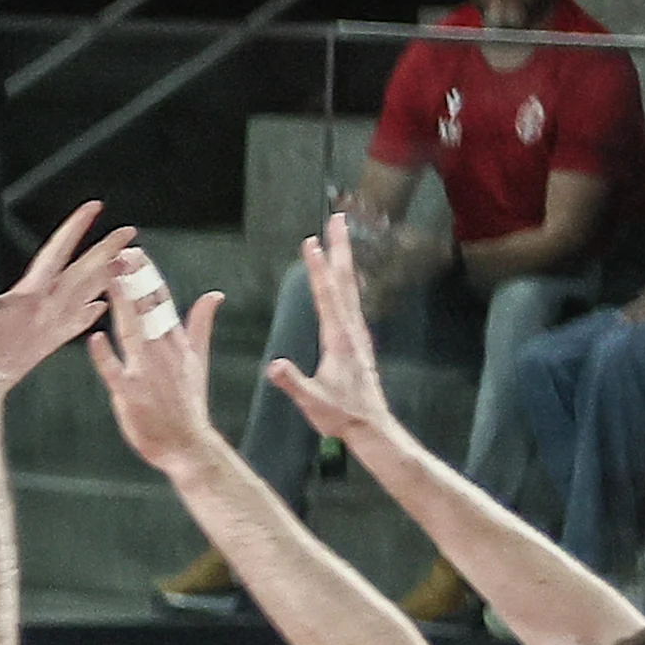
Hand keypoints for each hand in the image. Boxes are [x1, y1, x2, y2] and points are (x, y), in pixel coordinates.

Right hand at [0, 199, 135, 396]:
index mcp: (31, 296)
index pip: (57, 254)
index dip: (74, 228)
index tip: (94, 208)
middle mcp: (48, 309)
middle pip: (84, 274)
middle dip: (107, 250)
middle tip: (130, 232)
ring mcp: (52, 327)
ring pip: (87, 296)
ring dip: (108, 277)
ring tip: (126, 262)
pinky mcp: (49, 343)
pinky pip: (77, 323)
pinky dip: (91, 312)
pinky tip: (102, 305)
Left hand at [82, 245, 230, 474]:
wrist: (188, 445)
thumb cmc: (188, 404)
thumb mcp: (198, 360)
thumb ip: (201, 326)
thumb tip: (215, 294)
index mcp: (176, 343)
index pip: (162, 302)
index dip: (148, 276)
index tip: (135, 252)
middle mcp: (163, 354)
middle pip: (147, 311)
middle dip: (134, 282)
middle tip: (119, 254)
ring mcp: (147, 374)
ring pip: (133, 333)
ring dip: (122, 306)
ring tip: (109, 282)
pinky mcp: (131, 396)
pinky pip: (116, 374)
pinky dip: (106, 357)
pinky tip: (95, 339)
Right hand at [254, 214, 404, 447]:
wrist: (371, 425)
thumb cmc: (341, 414)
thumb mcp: (313, 402)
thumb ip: (293, 382)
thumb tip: (273, 366)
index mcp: (339, 339)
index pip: (326, 296)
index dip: (316, 269)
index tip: (310, 243)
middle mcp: (351, 329)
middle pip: (344, 281)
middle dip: (339, 249)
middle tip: (336, 220)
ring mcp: (357, 332)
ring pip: (350, 287)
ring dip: (344, 259)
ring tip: (340, 236)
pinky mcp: (357, 339)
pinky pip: (351, 300)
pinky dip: (346, 280)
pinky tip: (343, 276)